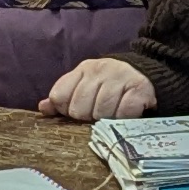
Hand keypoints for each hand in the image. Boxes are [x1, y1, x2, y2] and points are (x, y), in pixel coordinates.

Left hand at [42, 54, 156, 122]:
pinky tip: (127, 114)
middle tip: (98, 114)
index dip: (66, 110)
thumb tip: (43, 108)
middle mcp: (100, 70)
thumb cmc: (110, 85)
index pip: (59, 96)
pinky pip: (124, 114)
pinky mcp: (139, 89)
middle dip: (87, 117)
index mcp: (83, 69)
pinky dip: (124, 119)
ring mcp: (120, 78)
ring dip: (107, 120)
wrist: (146, 73)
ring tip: (113, 114)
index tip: (78, 111)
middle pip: (79, 109)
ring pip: (101, 112)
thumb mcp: (84, 86)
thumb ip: (63, 97)